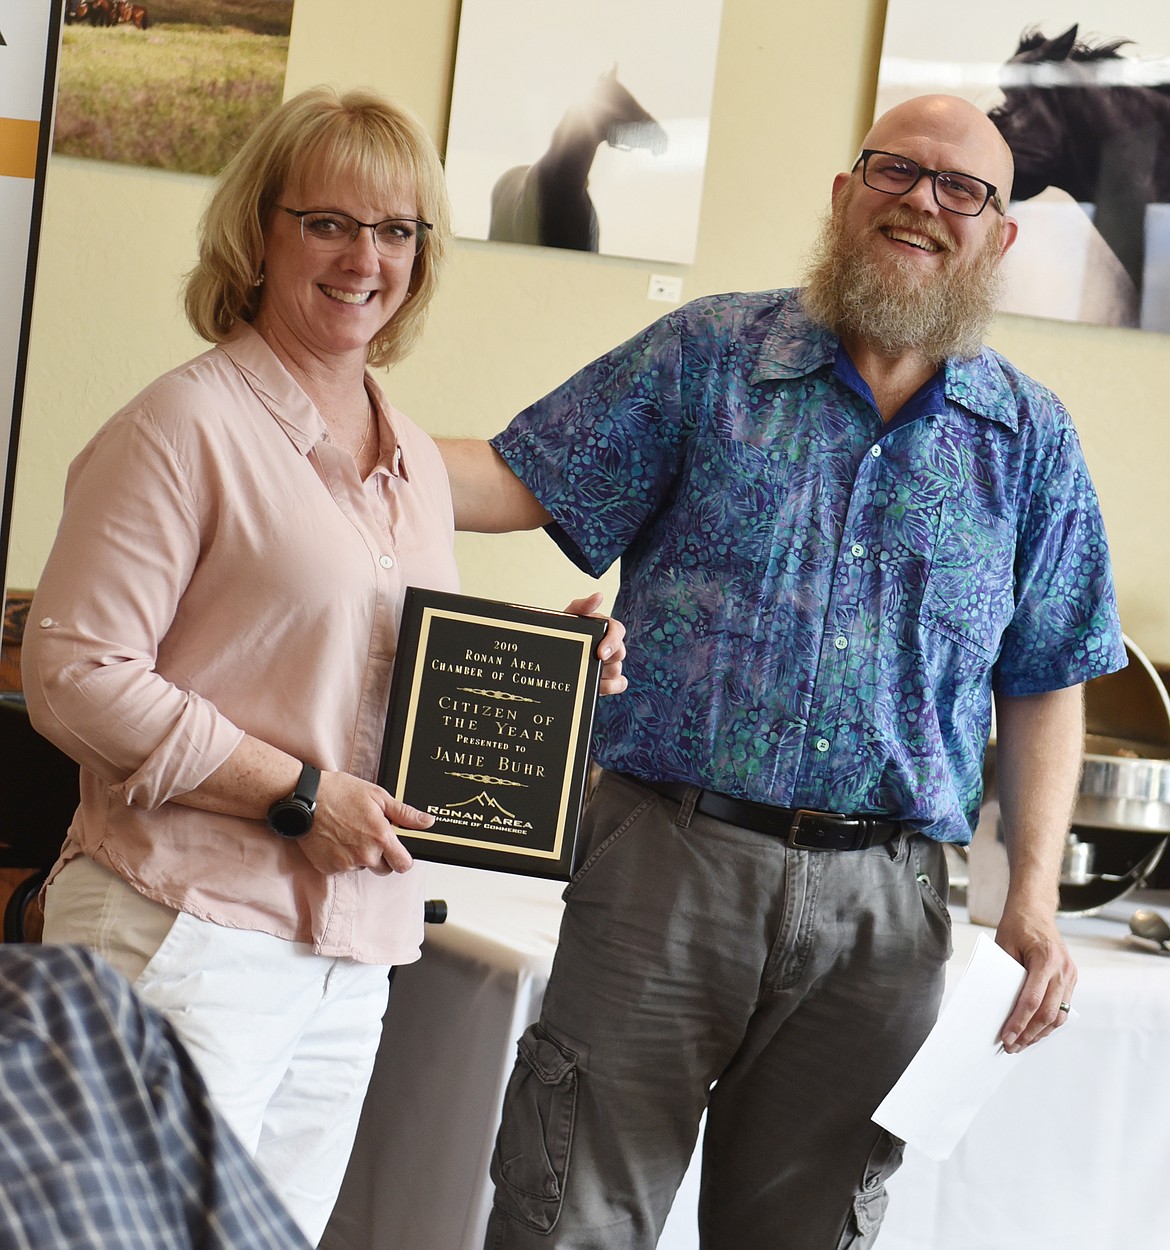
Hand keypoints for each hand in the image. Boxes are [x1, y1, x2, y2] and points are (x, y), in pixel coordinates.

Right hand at [296, 770, 433, 875]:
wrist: (305, 799)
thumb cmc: (340, 793)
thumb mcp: (377, 796)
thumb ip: (404, 813)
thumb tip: (427, 822)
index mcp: (381, 837)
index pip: (404, 865)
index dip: (403, 859)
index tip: (399, 851)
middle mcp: (365, 855)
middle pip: (384, 868)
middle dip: (381, 856)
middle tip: (369, 835)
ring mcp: (345, 863)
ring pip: (362, 867)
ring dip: (360, 856)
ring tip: (349, 833)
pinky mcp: (328, 868)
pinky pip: (342, 868)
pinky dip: (341, 857)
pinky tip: (336, 839)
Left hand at [564, 592, 627, 695]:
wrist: (546, 658)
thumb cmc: (560, 635)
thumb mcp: (565, 620)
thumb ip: (580, 606)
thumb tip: (599, 596)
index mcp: (602, 629)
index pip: (618, 630)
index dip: (612, 641)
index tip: (600, 653)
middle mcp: (608, 645)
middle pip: (620, 652)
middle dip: (606, 659)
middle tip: (591, 662)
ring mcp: (609, 664)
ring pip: (618, 669)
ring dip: (604, 673)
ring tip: (586, 675)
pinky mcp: (608, 680)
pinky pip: (620, 683)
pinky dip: (612, 685)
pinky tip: (599, 686)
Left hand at [994, 906, 1076, 1052]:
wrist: (1035, 909)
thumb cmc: (1017, 925)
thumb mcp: (1004, 946)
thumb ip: (1006, 975)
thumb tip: (999, 1007)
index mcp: (1045, 959)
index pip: (1031, 1001)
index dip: (1018, 1023)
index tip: (1006, 1037)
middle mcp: (1062, 969)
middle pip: (1048, 1013)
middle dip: (1029, 1034)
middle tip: (1011, 1047)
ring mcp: (1070, 974)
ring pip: (1058, 1014)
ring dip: (1040, 1033)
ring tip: (1022, 1044)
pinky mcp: (1071, 978)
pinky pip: (1062, 1006)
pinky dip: (1049, 1021)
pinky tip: (1035, 1031)